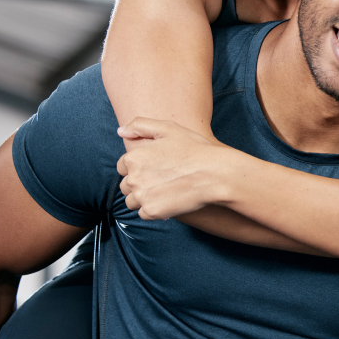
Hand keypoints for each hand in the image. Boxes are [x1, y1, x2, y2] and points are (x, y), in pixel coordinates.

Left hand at [116, 117, 231, 219]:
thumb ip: (140, 125)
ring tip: (166, 190)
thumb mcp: (169, 128)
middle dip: (140, 183)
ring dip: (145, 198)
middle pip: (126, 185)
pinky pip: (144, 213)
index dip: (139, 167)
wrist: (216, 174)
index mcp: (133, 157)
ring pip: (132, 201)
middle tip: (163, 179)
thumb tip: (121, 131)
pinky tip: (170, 199)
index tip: (155, 168)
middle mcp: (133, 178)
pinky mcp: (152, 212)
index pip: (122, 167)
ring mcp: (142, 196)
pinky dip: (155, 209)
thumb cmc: (195, 150)